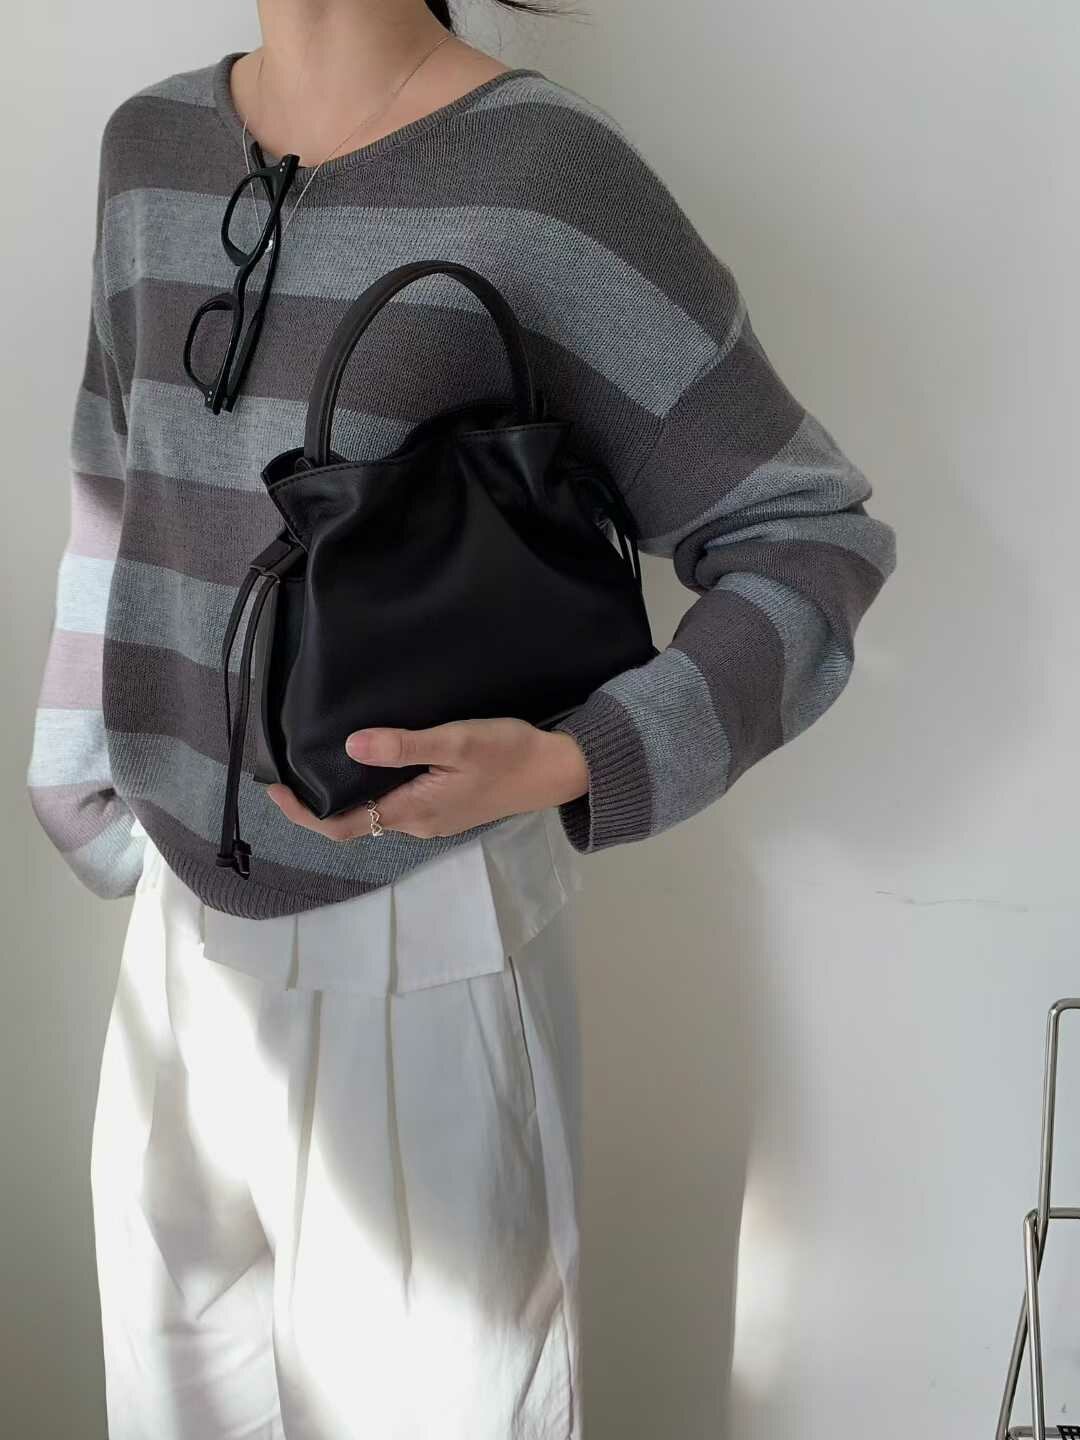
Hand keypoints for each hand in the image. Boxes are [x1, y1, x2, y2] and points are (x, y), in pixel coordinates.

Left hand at [265, 717, 588, 840]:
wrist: (557, 770)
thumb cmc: (509, 753)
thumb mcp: (457, 741)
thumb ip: (404, 745)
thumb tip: (350, 745)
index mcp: (414, 812)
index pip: (343, 826)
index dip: (303, 813)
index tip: (274, 788)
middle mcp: (417, 824)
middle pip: (353, 823)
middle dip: (316, 804)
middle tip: (288, 770)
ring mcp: (432, 818)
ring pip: (374, 813)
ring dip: (343, 796)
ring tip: (319, 762)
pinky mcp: (445, 807)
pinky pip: (394, 803)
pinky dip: (369, 789)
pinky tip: (367, 760)